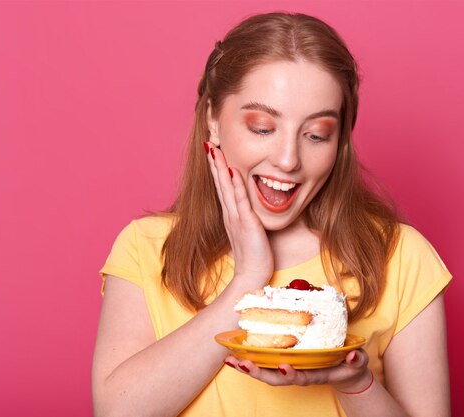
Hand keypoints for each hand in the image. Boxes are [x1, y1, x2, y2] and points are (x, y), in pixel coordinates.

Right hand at [205, 142, 273, 284]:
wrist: (252, 276)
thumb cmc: (254, 257)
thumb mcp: (248, 234)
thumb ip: (246, 221)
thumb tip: (247, 212)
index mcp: (231, 216)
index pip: (223, 188)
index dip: (217, 170)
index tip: (214, 153)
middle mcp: (230, 215)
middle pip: (220, 184)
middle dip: (214, 163)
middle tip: (209, 143)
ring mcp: (236, 218)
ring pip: (227, 188)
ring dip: (220, 168)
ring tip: (214, 149)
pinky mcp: (246, 223)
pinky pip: (240, 200)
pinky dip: (236, 184)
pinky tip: (232, 171)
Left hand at [223, 349, 372, 392]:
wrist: (346, 372)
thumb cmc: (350, 366)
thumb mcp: (357, 363)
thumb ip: (356, 360)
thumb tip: (353, 356)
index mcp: (314, 375)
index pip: (299, 377)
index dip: (290, 374)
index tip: (283, 366)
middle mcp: (299, 374)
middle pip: (275, 378)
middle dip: (258, 372)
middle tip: (241, 364)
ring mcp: (291, 370)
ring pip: (266, 372)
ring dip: (248, 367)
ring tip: (230, 359)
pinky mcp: (285, 363)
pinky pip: (265, 363)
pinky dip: (250, 360)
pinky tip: (235, 353)